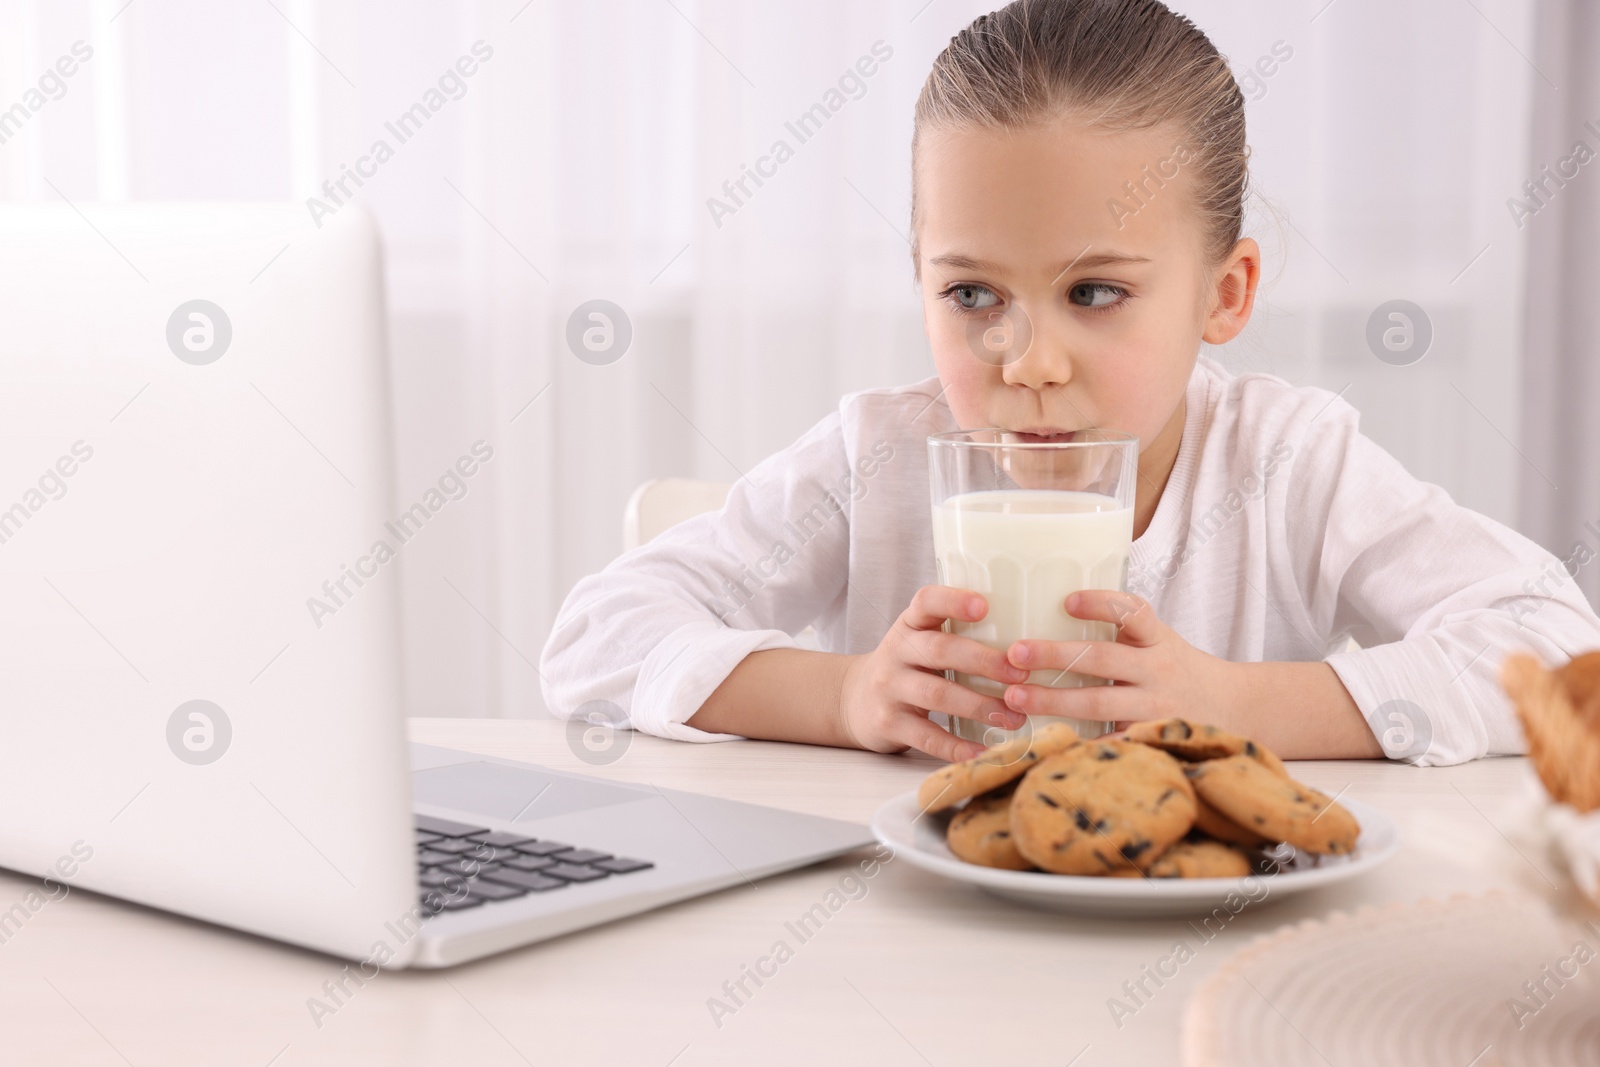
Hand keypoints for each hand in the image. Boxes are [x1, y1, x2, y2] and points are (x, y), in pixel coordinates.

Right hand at [837, 584, 1029, 761]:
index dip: (953, 601)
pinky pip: (926, 736)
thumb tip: (1025, 645)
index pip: (926, 602)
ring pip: (937, 695)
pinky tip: (983, 751)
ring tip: (1013, 718)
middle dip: (984, 662)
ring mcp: (889, 688)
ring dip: (979, 706)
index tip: (984, 607)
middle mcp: (896, 651)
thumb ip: (956, 635)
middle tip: (1021, 675)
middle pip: (940, 651)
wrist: (852, 699)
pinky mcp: (887, 723)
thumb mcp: (919, 641)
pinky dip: (956, 746)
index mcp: (909, 624)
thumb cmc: (905, 667)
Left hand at [998, 590, 1239, 729]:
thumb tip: (1050, 607)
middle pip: (1102, 659)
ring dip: (1053, 700)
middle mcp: (1157, 671)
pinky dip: (1078, 743)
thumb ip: (1120, 630)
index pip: (1131, 612)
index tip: (1065, 601)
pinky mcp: (1148, 740)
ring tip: (1015, 696)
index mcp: (1157, 639)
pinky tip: (1043, 742)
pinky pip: (1110, 742)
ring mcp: (1154, 708)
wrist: (1235, 709)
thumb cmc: (1178, 669)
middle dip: (1055, 655)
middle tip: (1015, 653)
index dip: (1099, 604)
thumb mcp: (1159, 640)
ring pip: (1099, 704)